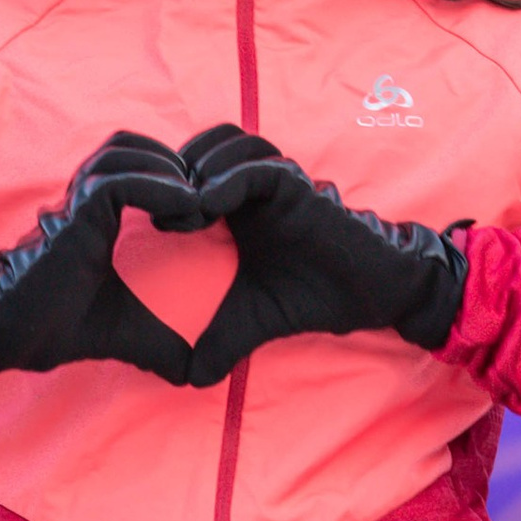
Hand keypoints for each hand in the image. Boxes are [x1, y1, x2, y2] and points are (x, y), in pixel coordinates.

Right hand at [0, 136, 203, 397]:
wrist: (7, 336)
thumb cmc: (54, 327)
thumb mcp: (124, 331)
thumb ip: (159, 341)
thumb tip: (191, 374)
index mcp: (92, 213)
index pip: (131, 161)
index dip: (169, 176)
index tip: (198, 217)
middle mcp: (82, 198)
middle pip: (128, 143)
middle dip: (170, 162)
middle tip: (199, 203)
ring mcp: (75, 202)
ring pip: (124, 150)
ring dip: (169, 171)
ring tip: (194, 208)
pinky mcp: (73, 215)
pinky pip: (121, 181)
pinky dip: (161, 190)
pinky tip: (184, 218)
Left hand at [176, 125, 469, 389]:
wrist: (367, 294)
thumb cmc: (310, 296)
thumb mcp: (251, 320)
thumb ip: (218, 339)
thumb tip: (188, 378)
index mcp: (239, 203)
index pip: (193, 165)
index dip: (167, 185)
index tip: (153, 223)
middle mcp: (256, 183)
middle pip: (204, 143)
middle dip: (176, 169)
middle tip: (163, 214)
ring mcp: (279, 179)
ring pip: (228, 143)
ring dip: (199, 172)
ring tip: (185, 216)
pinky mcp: (299, 187)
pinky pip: (257, 168)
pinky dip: (227, 182)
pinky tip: (209, 210)